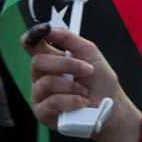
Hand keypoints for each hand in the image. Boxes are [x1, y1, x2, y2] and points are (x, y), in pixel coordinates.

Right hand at [23, 22, 126, 136]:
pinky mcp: (41, 113)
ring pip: (47, 83)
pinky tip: (81, 103)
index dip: (32, 35)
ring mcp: (39, 95)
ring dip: (73, 86)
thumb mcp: (88, 53)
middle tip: (87, 70)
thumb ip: (68, 38)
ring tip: (85, 92)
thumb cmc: (99, 80)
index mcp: (49, 60)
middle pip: (37, 62)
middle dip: (66, 64)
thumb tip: (49, 28)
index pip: (31, 44)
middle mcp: (40, 77)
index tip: (45, 29)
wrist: (110, 107)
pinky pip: (52, 102)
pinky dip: (73, 101)